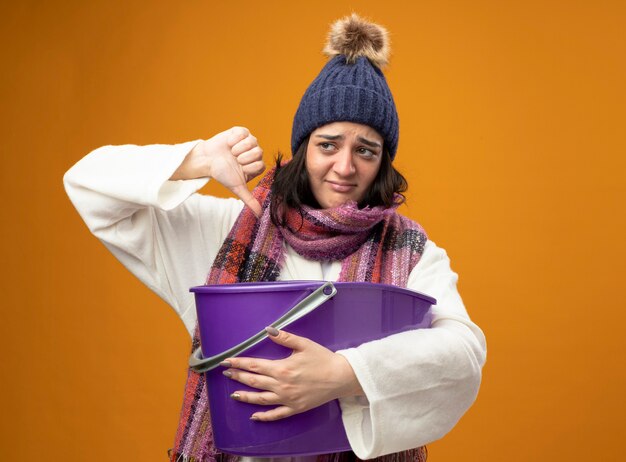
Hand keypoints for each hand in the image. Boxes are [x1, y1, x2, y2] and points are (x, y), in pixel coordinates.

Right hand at [171, 127, 264, 215]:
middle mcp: (256, 152)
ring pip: (252, 141)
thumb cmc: (223, 173)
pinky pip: (244, 132)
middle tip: (234, 159)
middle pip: (258, 152)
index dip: (247, 167)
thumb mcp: (236, 187)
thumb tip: (259, 215)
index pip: (260, 165)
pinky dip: (234, 139)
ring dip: (238, 148)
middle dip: (243, 158)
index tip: (238, 168)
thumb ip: (249, 199)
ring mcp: (249, 141)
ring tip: (231, 152)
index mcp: (257, 165)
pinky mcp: (241, 132)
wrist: (207, 160)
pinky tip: (229, 144)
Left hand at [221, 328, 364, 420]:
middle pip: (254, 381)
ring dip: (245, 396)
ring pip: (261, 399)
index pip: (255, 365)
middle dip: (238, 377)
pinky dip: (264, 417)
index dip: (239, 363)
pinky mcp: (295, 408)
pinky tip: (254, 416)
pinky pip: (276, 414)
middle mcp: (282, 385)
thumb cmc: (323, 359)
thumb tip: (268, 330)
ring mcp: (287, 399)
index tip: (227, 362)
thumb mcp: (304, 344)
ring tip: (234, 394)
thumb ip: (285, 337)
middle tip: (226, 374)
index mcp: (282, 368)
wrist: (341, 377)